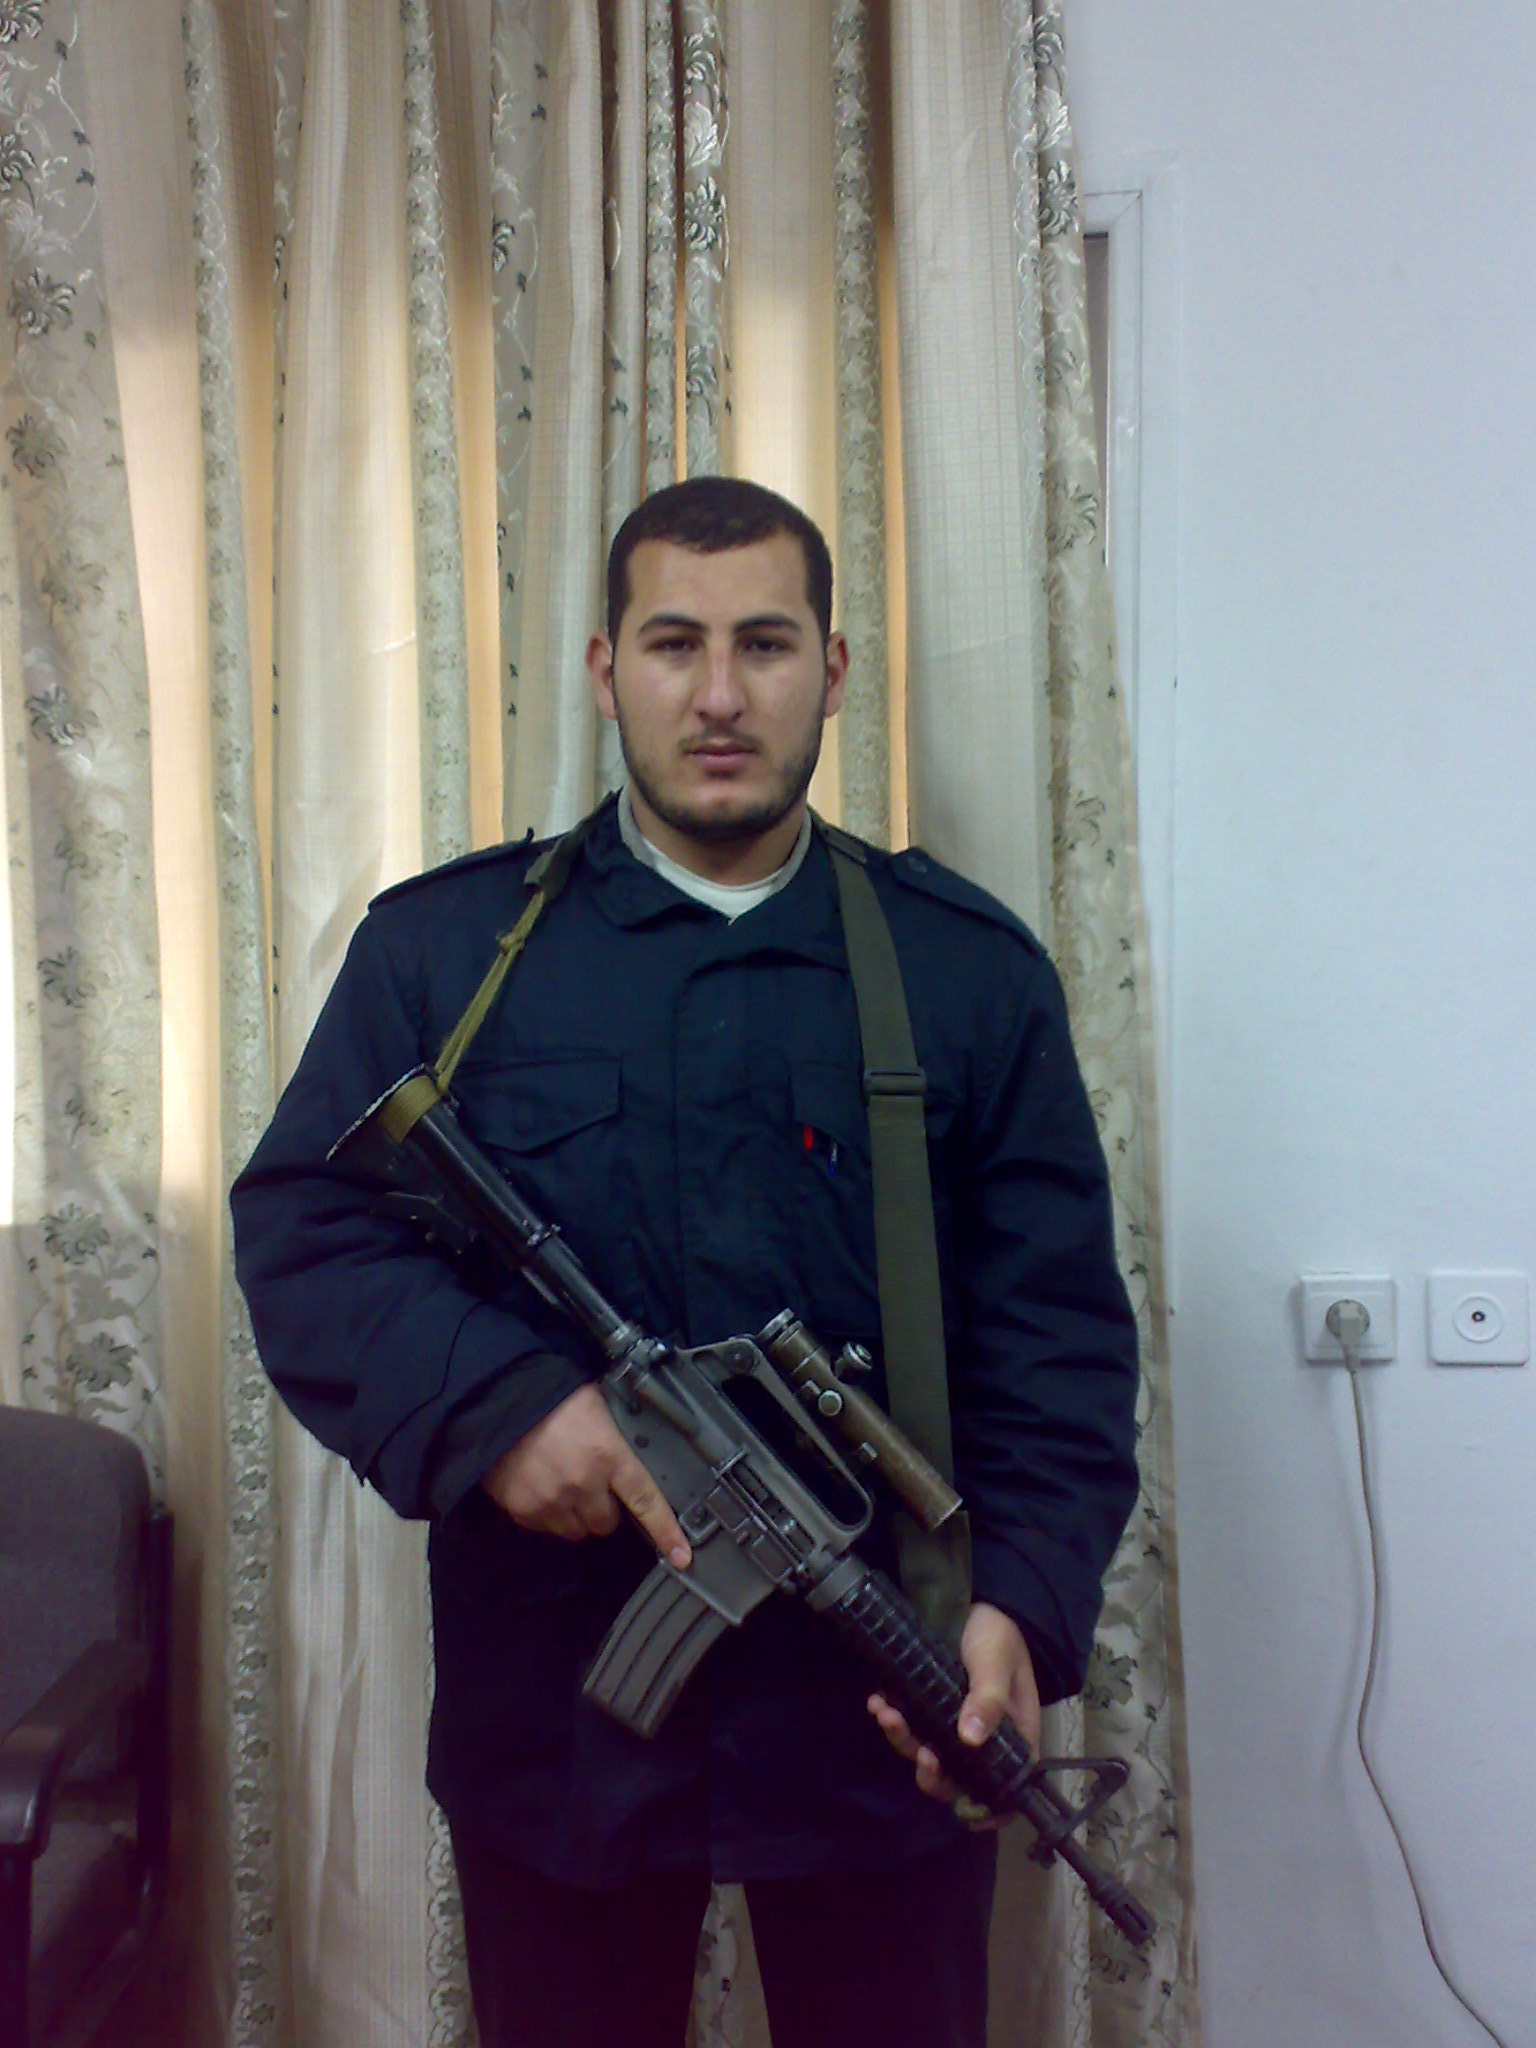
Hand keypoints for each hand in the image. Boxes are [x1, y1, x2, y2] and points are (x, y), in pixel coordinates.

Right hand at [480, 1384, 691, 1568]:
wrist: (497, 1398)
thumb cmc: (550, 1395)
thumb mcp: (595, 1408)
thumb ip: (611, 1442)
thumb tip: (621, 1461)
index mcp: (608, 1454)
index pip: (645, 1500)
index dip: (666, 1531)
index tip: (681, 1557)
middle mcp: (583, 1484)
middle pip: (607, 1523)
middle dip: (603, 1508)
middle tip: (590, 1483)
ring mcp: (551, 1501)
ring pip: (577, 1530)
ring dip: (575, 1514)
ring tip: (561, 1483)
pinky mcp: (523, 1510)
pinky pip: (544, 1527)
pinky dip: (546, 1513)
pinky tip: (539, 1485)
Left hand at [866, 1602, 1039, 1829]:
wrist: (978, 1602)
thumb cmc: (999, 1635)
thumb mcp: (996, 1662)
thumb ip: (989, 1698)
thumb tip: (971, 1739)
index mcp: (1012, 1737)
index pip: (1005, 1788)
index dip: (986, 1808)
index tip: (962, 1809)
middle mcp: (983, 1739)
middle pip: (958, 1777)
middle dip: (932, 1773)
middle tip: (918, 1752)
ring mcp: (955, 1726)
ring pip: (928, 1753)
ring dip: (904, 1741)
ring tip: (886, 1714)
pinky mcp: (931, 1708)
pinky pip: (911, 1726)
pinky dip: (894, 1720)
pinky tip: (879, 1702)